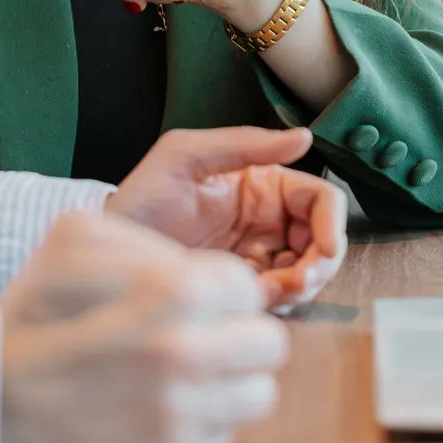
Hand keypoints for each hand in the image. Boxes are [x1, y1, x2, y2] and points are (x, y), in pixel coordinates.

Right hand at [0, 212, 287, 442]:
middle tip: (201, 333)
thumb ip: (151, 241)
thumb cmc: (34, 308)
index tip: (196, 296)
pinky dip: (203, 422)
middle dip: (239, 333)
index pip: (246, 286)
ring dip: (230, 381)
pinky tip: (165, 403)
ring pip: (259, 394)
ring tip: (188, 370)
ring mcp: (183, 412)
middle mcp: (189, 354)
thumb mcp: (79, 237)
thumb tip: (200, 265)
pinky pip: (224, 436)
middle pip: (269, 342)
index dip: (222, 288)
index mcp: (174, 291)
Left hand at [108, 126, 346, 308]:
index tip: (325, 251)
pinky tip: (250, 300)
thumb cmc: (142, 195)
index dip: (333, 224)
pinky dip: (275, 304)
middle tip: (298, 283)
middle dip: (320, 265)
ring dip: (300, 288)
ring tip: (268, 292)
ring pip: (307, 275)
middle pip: (322, 242)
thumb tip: (305, 138)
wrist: (109, 252)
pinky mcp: (241, 291)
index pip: (320, 200)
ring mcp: (256, 258)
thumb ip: (244, 143)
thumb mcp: (185, 155)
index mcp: (262, 184)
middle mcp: (267, 222)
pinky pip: (277, 300)